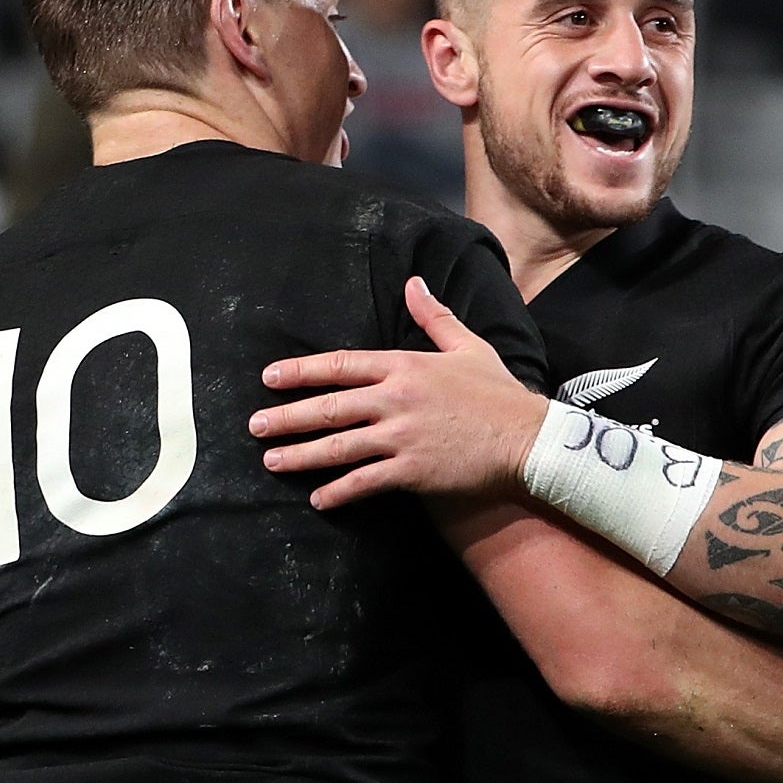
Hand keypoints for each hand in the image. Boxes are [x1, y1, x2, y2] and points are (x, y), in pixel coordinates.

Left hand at [249, 277, 548, 509]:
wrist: (528, 438)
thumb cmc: (498, 393)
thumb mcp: (467, 346)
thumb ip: (434, 317)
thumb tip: (413, 283)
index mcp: (404, 366)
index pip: (340, 365)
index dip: (301, 372)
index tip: (270, 378)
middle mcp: (396, 399)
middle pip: (329, 407)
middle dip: (287, 417)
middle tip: (255, 425)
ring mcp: (402, 437)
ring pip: (338, 446)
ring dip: (301, 455)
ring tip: (272, 461)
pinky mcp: (412, 470)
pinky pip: (365, 482)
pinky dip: (338, 491)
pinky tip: (317, 498)